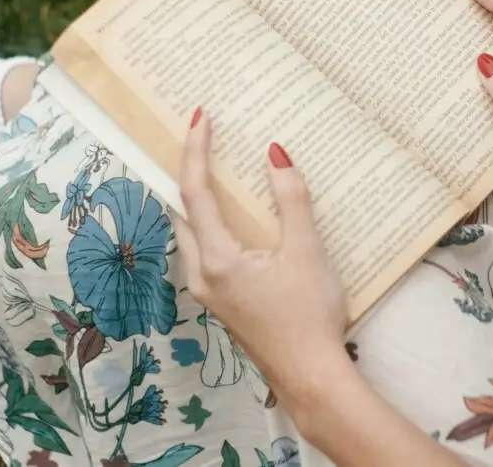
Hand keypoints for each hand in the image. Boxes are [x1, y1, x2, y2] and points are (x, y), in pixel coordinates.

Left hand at [173, 113, 348, 400]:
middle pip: (181, 211)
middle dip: (187, 171)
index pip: (195, 191)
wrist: (310, 375)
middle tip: (202, 139)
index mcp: (217, 258)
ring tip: (213, 169)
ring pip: (190, 233)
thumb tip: (275, 153)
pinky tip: (234, 216)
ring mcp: (209, 291)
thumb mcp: (307, 251)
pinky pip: (204, 250)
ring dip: (197, 199)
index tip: (201, 117)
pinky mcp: (222, 301)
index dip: (196, 150)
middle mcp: (202, 273)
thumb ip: (291, 199)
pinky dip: (210, 222)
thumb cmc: (310, 315)